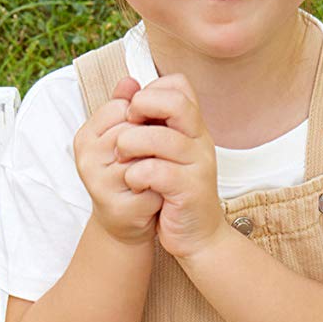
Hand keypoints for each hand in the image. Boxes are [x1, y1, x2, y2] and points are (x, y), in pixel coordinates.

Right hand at [72, 75, 157, 244]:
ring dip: (161, 164)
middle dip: (153, 141)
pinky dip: (163, 190)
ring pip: (144, 157)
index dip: (144, 118)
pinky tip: (161, 194)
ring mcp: (99, 184)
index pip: (122, 107)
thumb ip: (126, 106)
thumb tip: (130, 80)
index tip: (150, 131)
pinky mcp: (117, 208)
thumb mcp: (125, 136)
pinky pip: (152, 186)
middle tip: (160, 155)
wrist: (127, 222)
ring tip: (160, 172)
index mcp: (85, 136)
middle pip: (134, 131)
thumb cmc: (128, 172)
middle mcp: (86, 158)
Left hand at [112, 75, 223, 263]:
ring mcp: (199, 164)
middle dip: (141, 108)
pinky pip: (157, 171)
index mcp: (192, 126)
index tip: (134, 113)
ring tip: (122, 160)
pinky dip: (137, 175)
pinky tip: (135, 184)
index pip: (178, 85)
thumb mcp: (158, 150)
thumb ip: (144, 119)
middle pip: (176, 103)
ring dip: (130, 145)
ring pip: (161, 138)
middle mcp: (200, 140)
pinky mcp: (191, 190)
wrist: (196, 237)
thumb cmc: (172, 193)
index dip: (150, 91)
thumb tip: (125, 84)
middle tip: (126, 129)